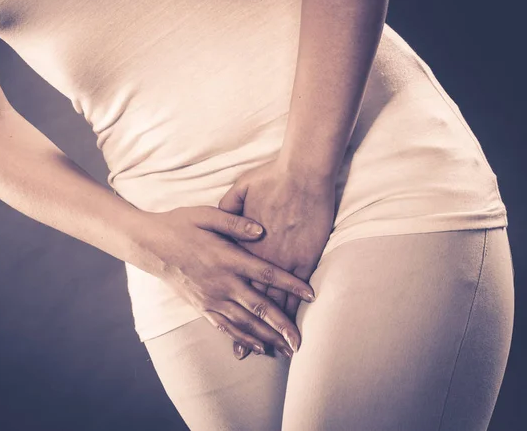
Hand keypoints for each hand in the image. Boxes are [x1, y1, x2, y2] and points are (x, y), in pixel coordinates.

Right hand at [137, 205, 316, 355]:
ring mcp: (211, 297)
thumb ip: (235, 221)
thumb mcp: (206, 215)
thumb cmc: (179, 225)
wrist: (149, 245)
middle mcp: (222, 282)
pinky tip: (258, 348)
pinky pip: (225, 327)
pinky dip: (243, 339)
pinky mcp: (201, 306)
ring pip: (244, 322)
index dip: (290, 284)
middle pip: (259, 307)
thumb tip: (262, 229)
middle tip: (300, 340)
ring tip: (286, 350)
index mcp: (227, 258)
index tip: (310, 295)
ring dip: (266, 337)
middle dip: (282, 325)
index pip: (266, 273)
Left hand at [218, 160, 335, 359]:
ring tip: (273, 349)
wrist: (302, 172)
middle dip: (251, 329)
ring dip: (274, 326)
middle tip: (248, 354)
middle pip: (251, 300)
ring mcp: (283, 259)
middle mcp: (259, 258)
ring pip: (275, 301)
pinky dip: (294, 309)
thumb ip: (228, 209)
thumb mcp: (239, 189)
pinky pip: (296, 290)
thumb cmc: (270, 178)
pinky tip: (294, 326)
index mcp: (242, 245)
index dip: (231, 306)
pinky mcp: (304, 257)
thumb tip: (222, 220)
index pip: (234, 282)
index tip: (228, 327)